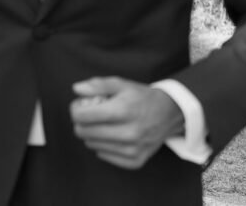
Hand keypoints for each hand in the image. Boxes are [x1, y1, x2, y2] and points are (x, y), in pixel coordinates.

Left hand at [70, 77, 184, 169]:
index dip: (76, 109)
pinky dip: (103, 146)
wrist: (170, 114)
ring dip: (92, 134)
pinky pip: (104, 156)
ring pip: (91, 145)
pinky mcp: (136, 160)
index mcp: (123, 110)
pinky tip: (112, 135)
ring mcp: (133, 149)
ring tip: (104, 123)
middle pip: (84, 132)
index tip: (81, 105)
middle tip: (91, 115)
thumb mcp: (120, 84)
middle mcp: (129, 132)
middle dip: (82, 122)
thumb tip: (77, 89)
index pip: (82, 116)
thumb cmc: (141, 97)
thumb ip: (97, 85)